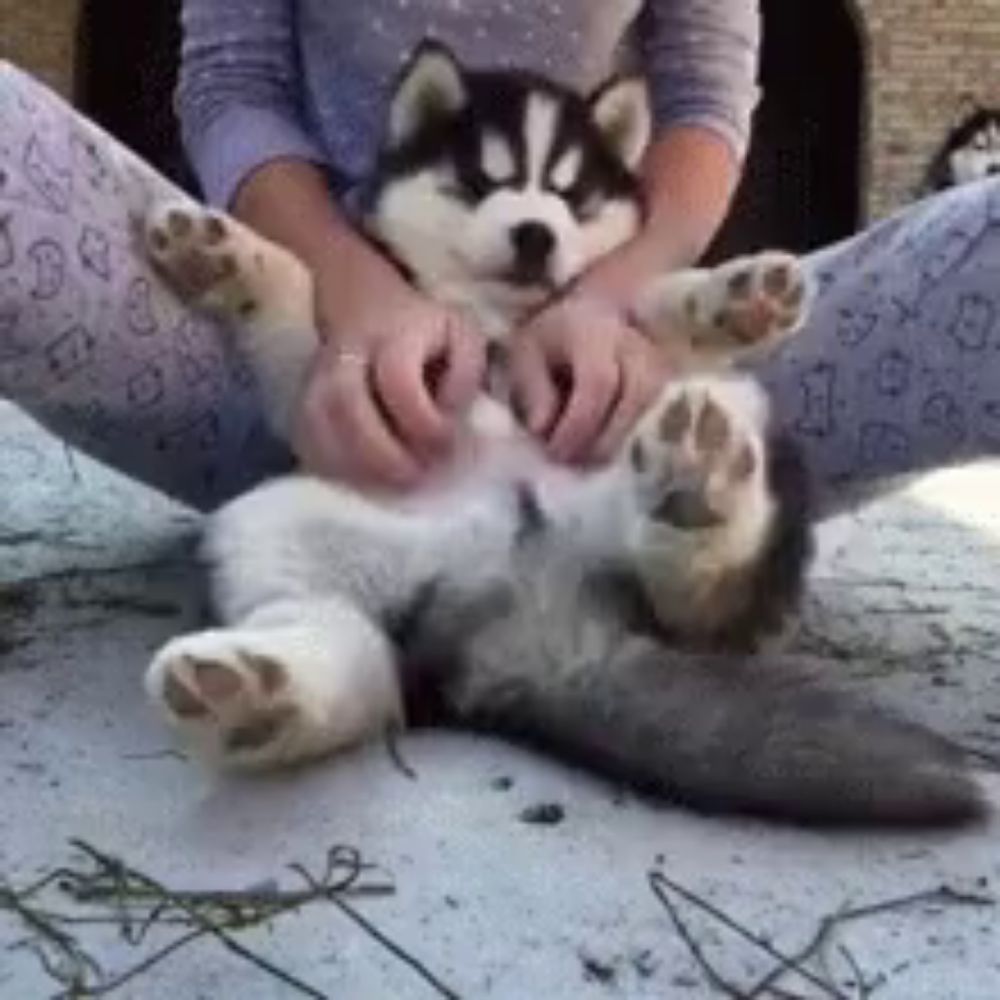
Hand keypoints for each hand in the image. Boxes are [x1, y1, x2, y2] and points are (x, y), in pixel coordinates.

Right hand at [293, 273, 484, 488]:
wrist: (364, 303)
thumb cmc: (423, 330)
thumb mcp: (461, 336)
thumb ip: (465, 375)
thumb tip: (449, 416)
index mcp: (393, 334)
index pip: (398, 380)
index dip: (423, 420)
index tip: (446, 443)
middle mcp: (346, 354)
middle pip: (345, 404)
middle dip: (381, 454)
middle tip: (413, 478)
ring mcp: (316, 376)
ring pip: (317, 424)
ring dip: (353, 466)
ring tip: (388, 486)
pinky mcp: (301, 400)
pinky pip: (305, 439)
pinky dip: (331, 468)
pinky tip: (360, 481)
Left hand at [509, 296, 669, 464]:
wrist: (583, 319)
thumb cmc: (551, 341)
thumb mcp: (526, 358)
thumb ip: (533, 391)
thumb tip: (543, 429)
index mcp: (594, 331)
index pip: (598, 381)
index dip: (578, 424)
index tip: (554, 451)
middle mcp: (634, 342)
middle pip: (637, 394)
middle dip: (603, 437)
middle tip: (572, 461)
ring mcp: (657, 359)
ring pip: (653, 407)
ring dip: (618, 441)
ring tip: (585, 460)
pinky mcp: (666, 380)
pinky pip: (659, 414)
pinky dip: (629, 439)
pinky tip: (602, 452)